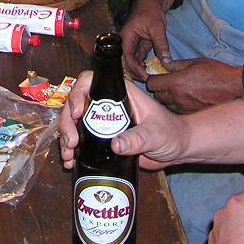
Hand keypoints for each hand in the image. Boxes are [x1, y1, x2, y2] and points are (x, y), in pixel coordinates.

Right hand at [59, 70, 193, 170]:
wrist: (177, 150)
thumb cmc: (171, 133)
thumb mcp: (155, 134)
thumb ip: (138, 138)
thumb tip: (115, 144)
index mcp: (120, 92)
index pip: (90, 81)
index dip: (78, 93)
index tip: (77, 114)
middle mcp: (107, 104)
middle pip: (76, 103)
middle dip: (67, 122)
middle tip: (71, 143)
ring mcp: (102, 121)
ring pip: (73, 122)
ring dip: (66, 137)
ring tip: (67, 156)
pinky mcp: (102, 139)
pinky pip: (80, 140)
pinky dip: (71, 150)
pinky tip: (69, 162)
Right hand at [120, 0, 174, 78]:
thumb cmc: (151, 10)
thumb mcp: (157, 28)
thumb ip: (161, 45)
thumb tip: (166, 61)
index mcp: (126, 36)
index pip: (127, 57)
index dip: (135, 68)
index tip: (145, 76)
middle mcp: (128, 40)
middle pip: (129, 60)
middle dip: (137, 71)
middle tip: (148, 80)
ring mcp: (135, 42)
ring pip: (135, 59)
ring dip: (141, 68)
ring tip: (151, 77)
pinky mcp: (142, 41)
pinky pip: (142, 55)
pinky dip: (146, 62)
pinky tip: (152, 69)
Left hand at [145, 57, 242, 112]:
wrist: (235, 88)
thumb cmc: (216, 72)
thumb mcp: (194, 63)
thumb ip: (175, 64)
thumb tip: (162, 62)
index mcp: (176, 83)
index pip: (152, 84)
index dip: (153, 79)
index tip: (158, 77)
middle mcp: (178, 98)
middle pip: (157, 97)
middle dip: (160, 90)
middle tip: (168, 84)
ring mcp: (185, 109)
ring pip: (167, 106)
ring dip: (169, 100)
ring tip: (179, 93)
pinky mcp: (192, 115)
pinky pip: (179, 112)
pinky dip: (179, 107)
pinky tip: (187, 101)